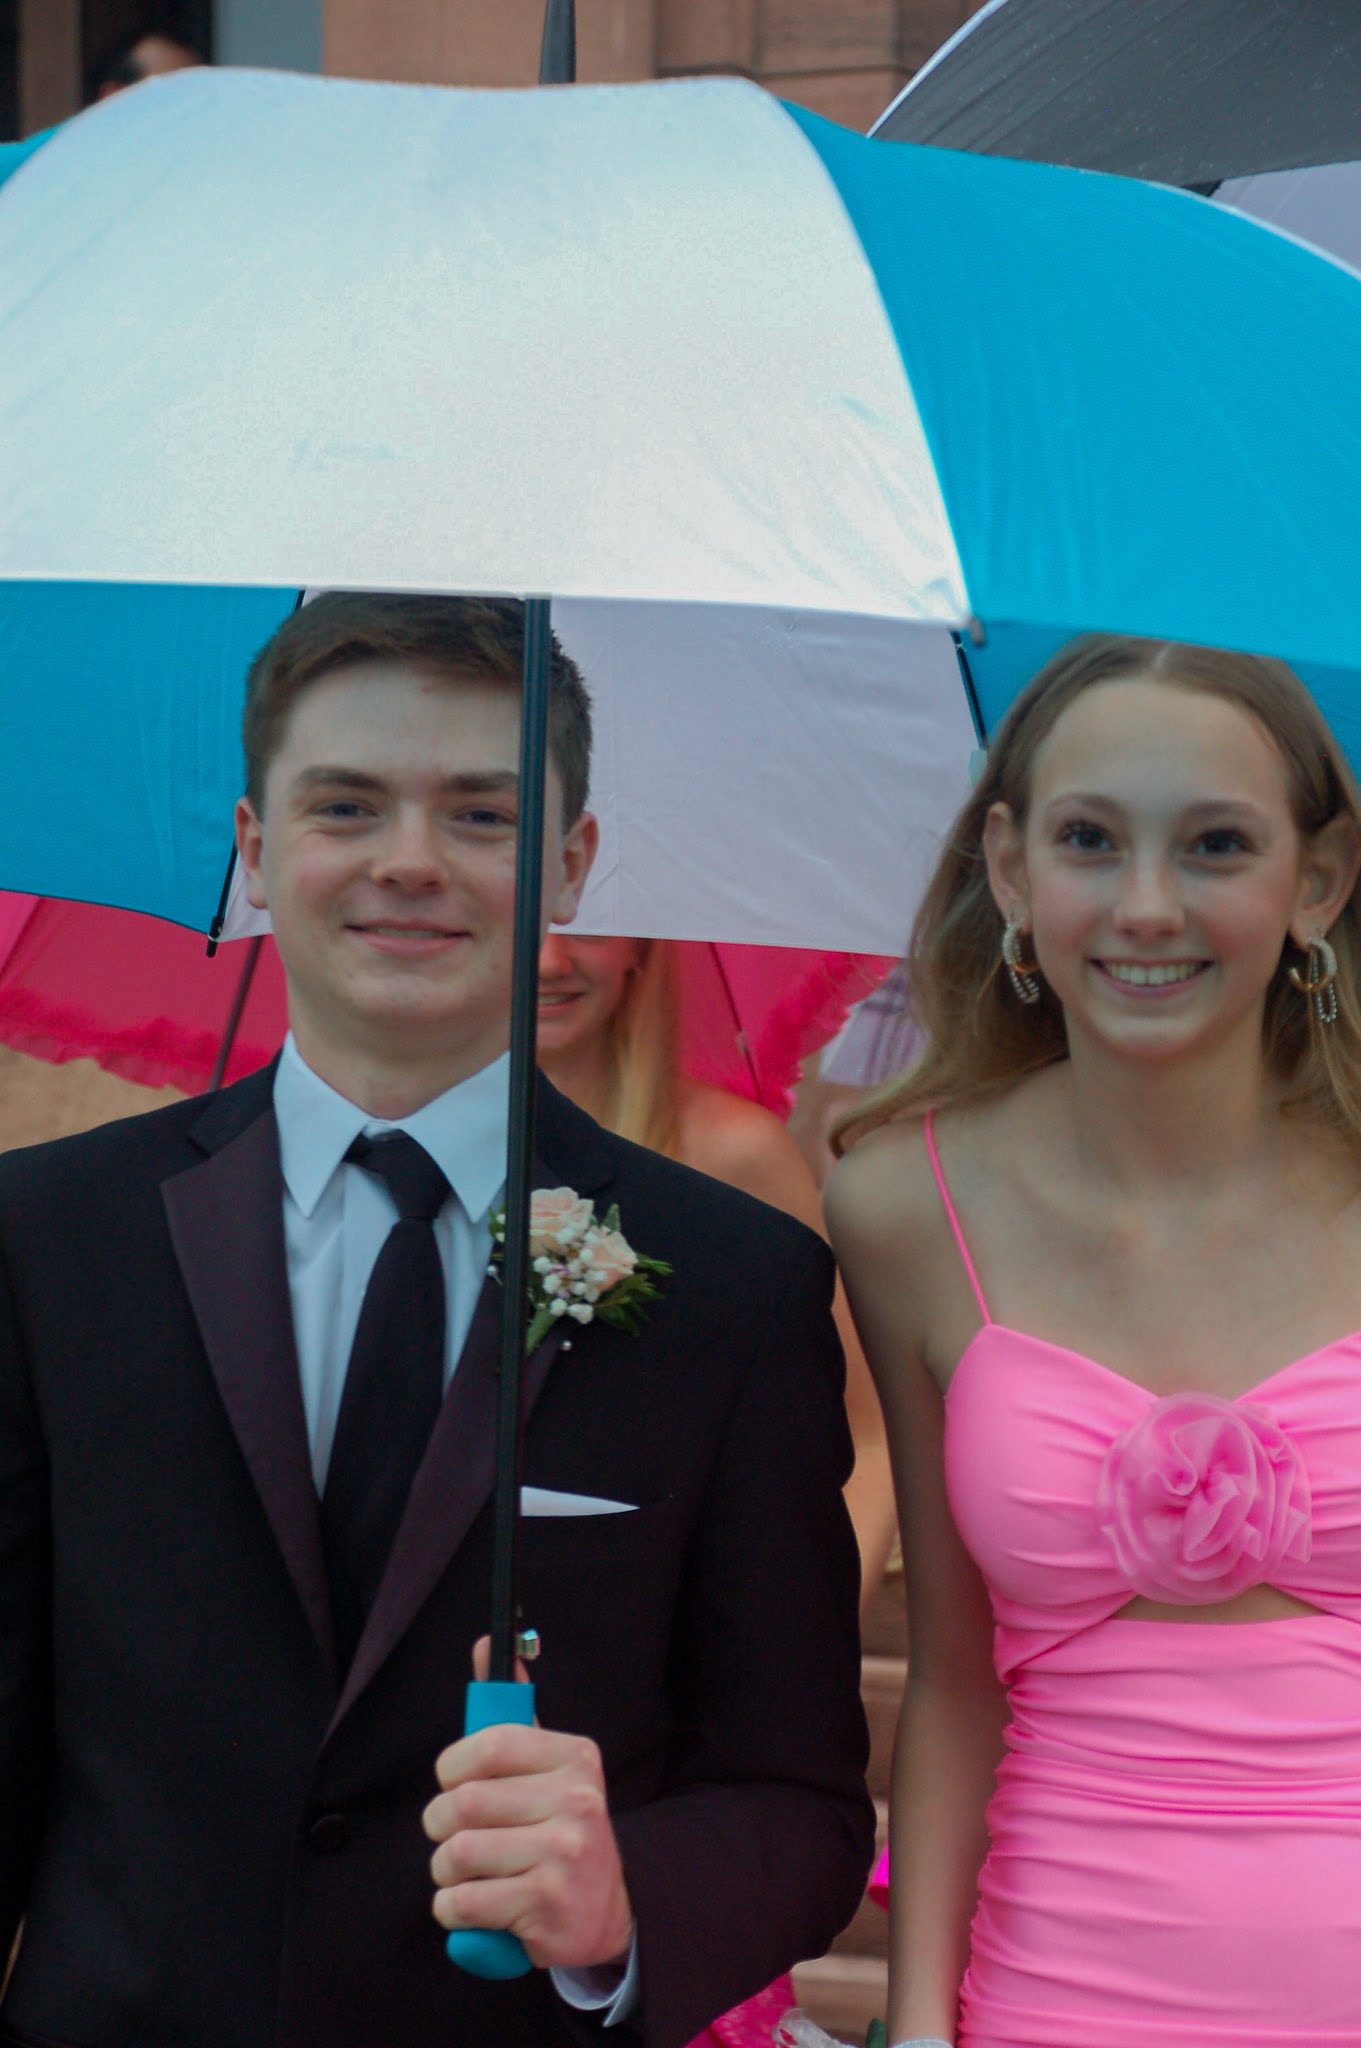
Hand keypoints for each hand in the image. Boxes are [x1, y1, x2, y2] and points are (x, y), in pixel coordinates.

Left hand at [422, 1637, 634, 1970]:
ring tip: (467, 1874)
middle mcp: (577, 1800)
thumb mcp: (547, 1767)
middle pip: (463, 1803)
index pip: (490, 1743)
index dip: (452, 1767)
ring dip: (445, 1871)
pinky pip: (462, 1902)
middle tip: (452, 1836)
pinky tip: (474, 1907)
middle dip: (439, 1825)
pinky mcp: (548, 1903)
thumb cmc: (559, 1833)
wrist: (605, 1913)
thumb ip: (512, 1710)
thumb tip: (486, 1642)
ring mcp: (565, 1853)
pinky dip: (452, 1909)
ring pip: (458, 1853)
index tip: (453, 1783)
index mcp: (574, 1757)